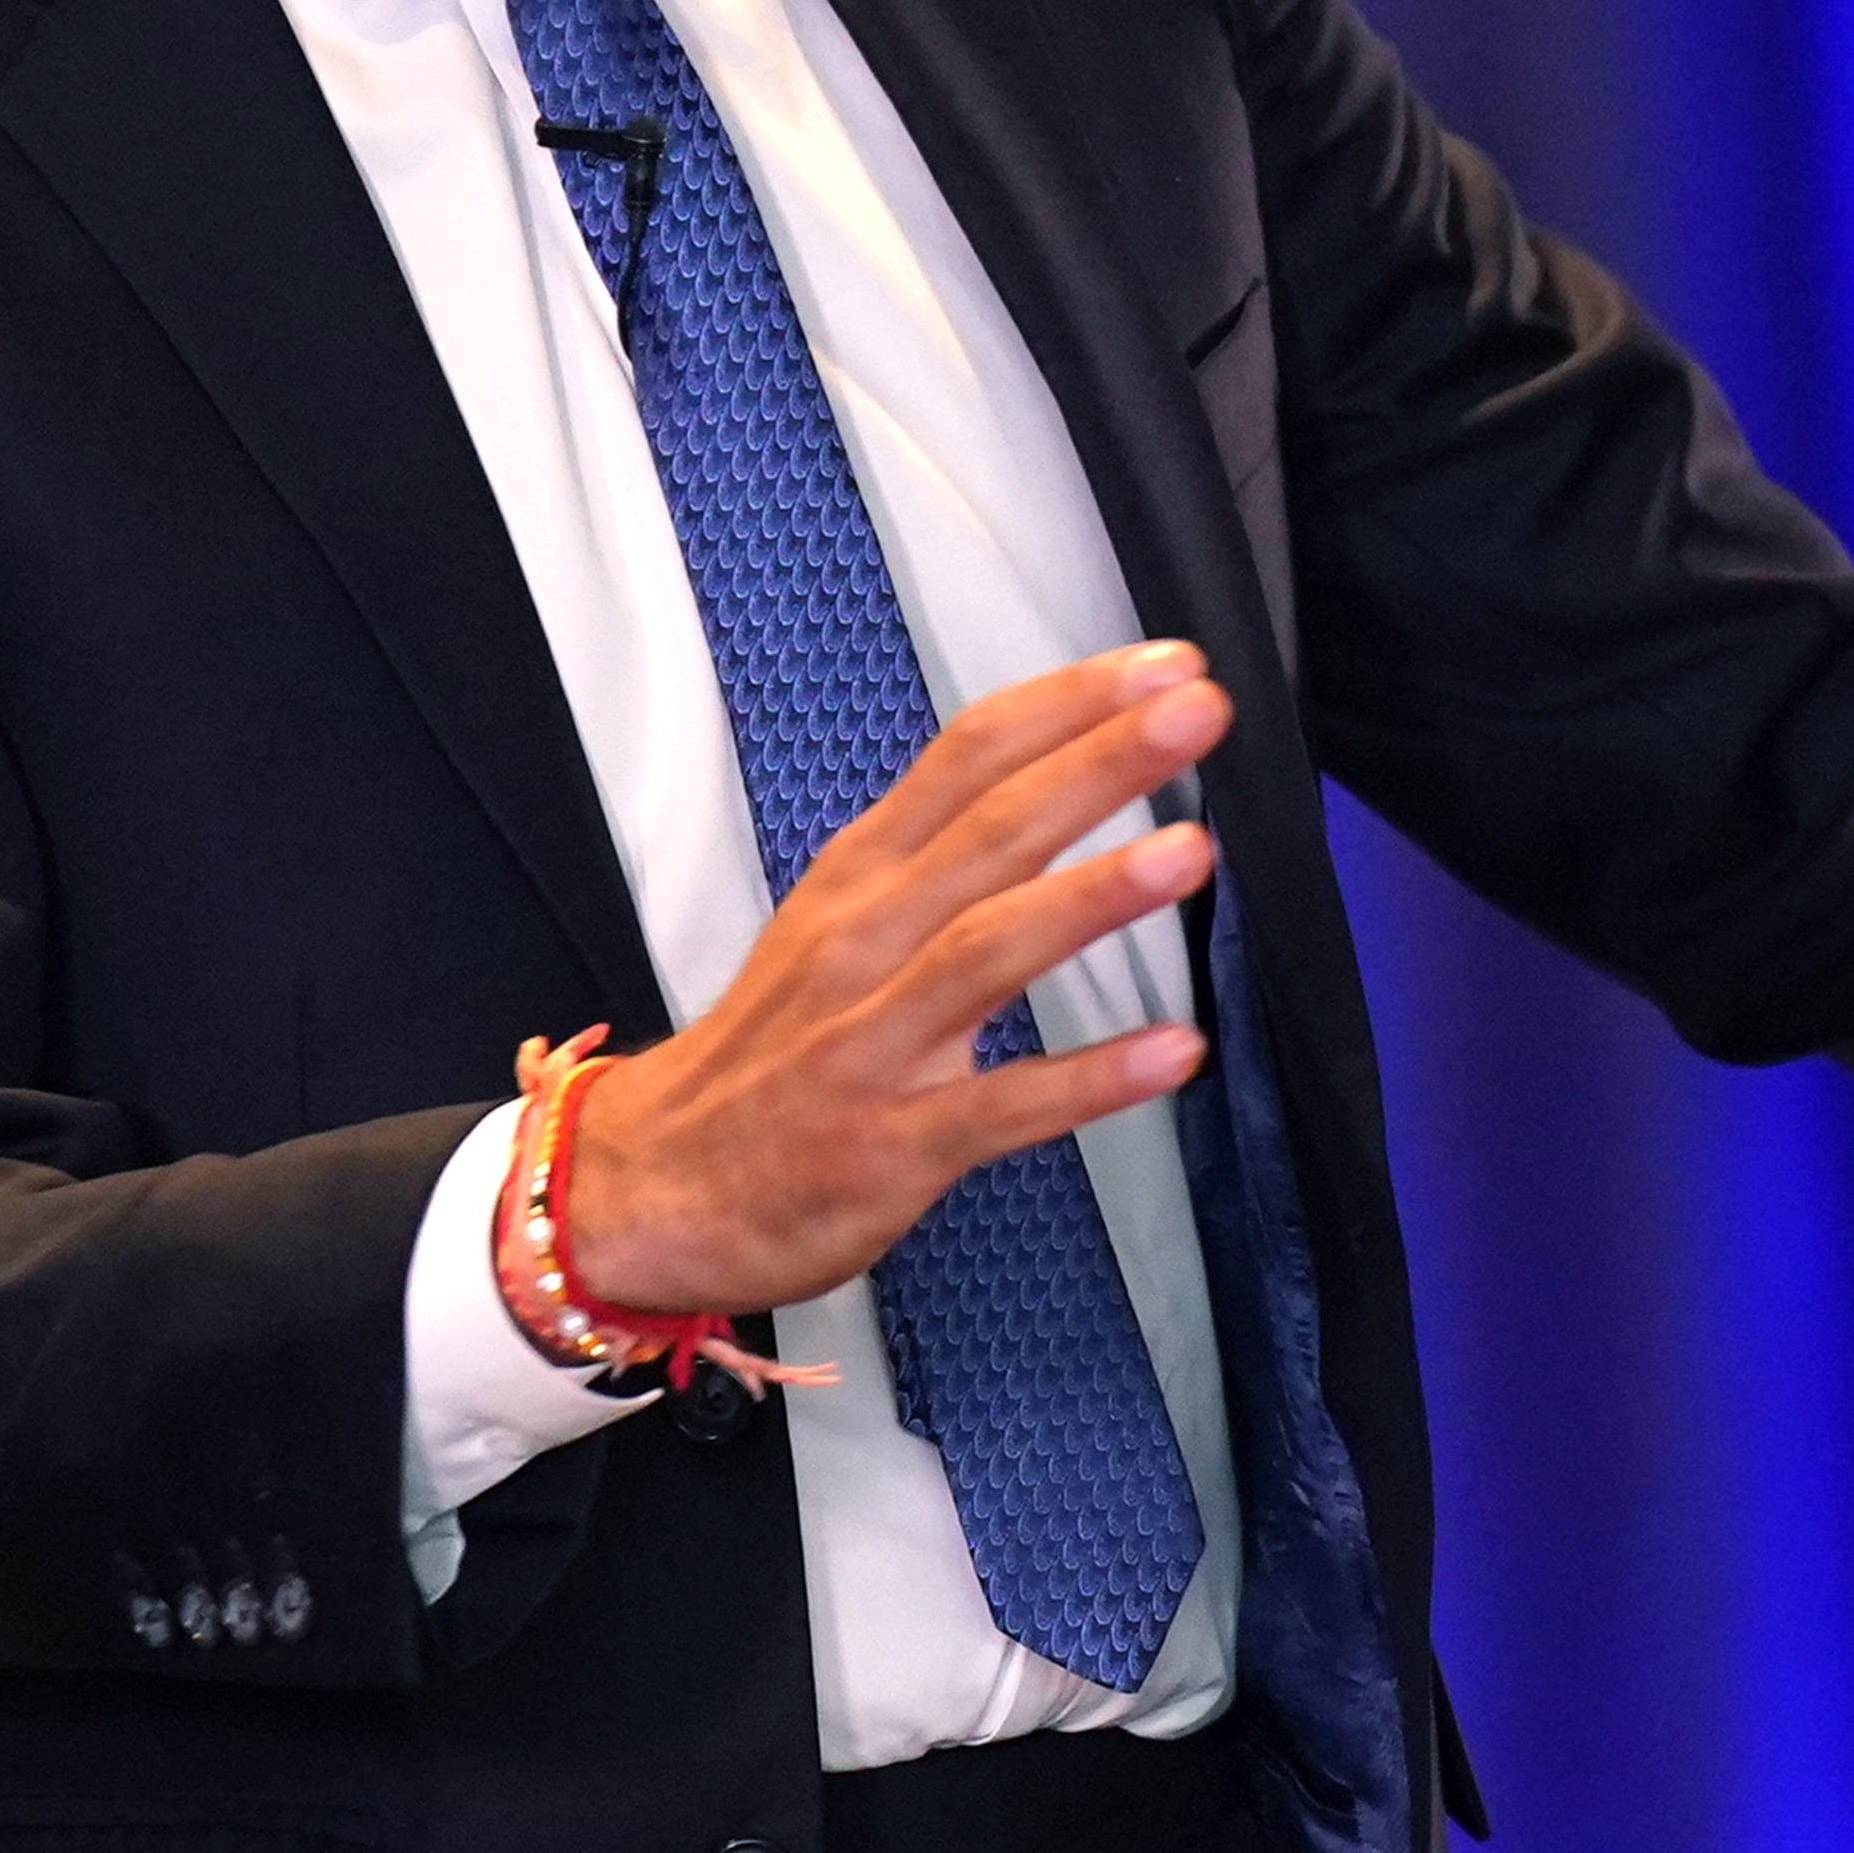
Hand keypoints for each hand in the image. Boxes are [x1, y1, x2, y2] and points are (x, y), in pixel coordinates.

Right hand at [559, 641, 1226, 1315]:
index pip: (966, 759)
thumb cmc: (772, 1052)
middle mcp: (863, 942)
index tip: (1163, 665)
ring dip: (1091, 897)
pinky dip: (1088, 1078)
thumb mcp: (833, 921)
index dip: (1066, 704)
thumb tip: (1059, 780)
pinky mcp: (890, 1145)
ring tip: (1189, 853)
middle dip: (1096, 764)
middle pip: (988, 833)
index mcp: (860, 877)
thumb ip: (938, 856)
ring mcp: (873, 1044)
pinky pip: (1002, 1106)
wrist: (656, 1187)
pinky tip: (1171, 1050)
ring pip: (987, 951)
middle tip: (1197, 711)